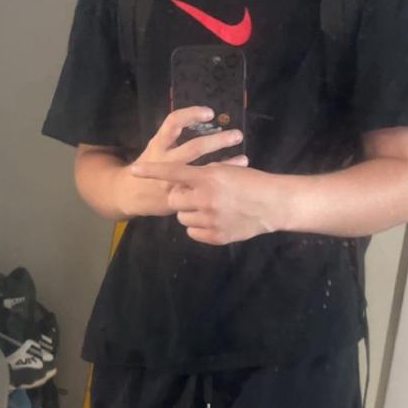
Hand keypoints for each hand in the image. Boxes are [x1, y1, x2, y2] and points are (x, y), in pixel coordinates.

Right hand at [114, 106, 248, 217]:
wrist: (131, 195)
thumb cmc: (149, 166)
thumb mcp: (156, 148)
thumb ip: (174, 139)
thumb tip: (203, 121)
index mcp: (158, 144)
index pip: (174, 122)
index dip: (192, 115)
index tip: (210, 113)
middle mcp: (164, 161)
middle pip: (193, 148)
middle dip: (218, 140)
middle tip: (237, 135)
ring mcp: (171, 181)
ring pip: (202, 171)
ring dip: (226, 164)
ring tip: (244, 158)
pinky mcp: (179, 197)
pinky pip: (203, 189)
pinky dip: (220, 182)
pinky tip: (234, 178)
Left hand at [129, 160, 276, 244]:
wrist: (273, 204)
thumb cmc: (252, 182)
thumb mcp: (227, 171)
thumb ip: (204, 175)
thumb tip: (185, 180)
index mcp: (208, 178)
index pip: (173, 173)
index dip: (152, 172)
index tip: (134, 171)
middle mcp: (206, 198)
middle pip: (174, 199)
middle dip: (179, 196)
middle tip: (193, 194)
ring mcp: (210, 219)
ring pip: (182, 217)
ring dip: (189, 212)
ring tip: (208, 208)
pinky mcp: (216, 236)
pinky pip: (193, 232)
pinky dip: (198, 227)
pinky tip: (213, 220)